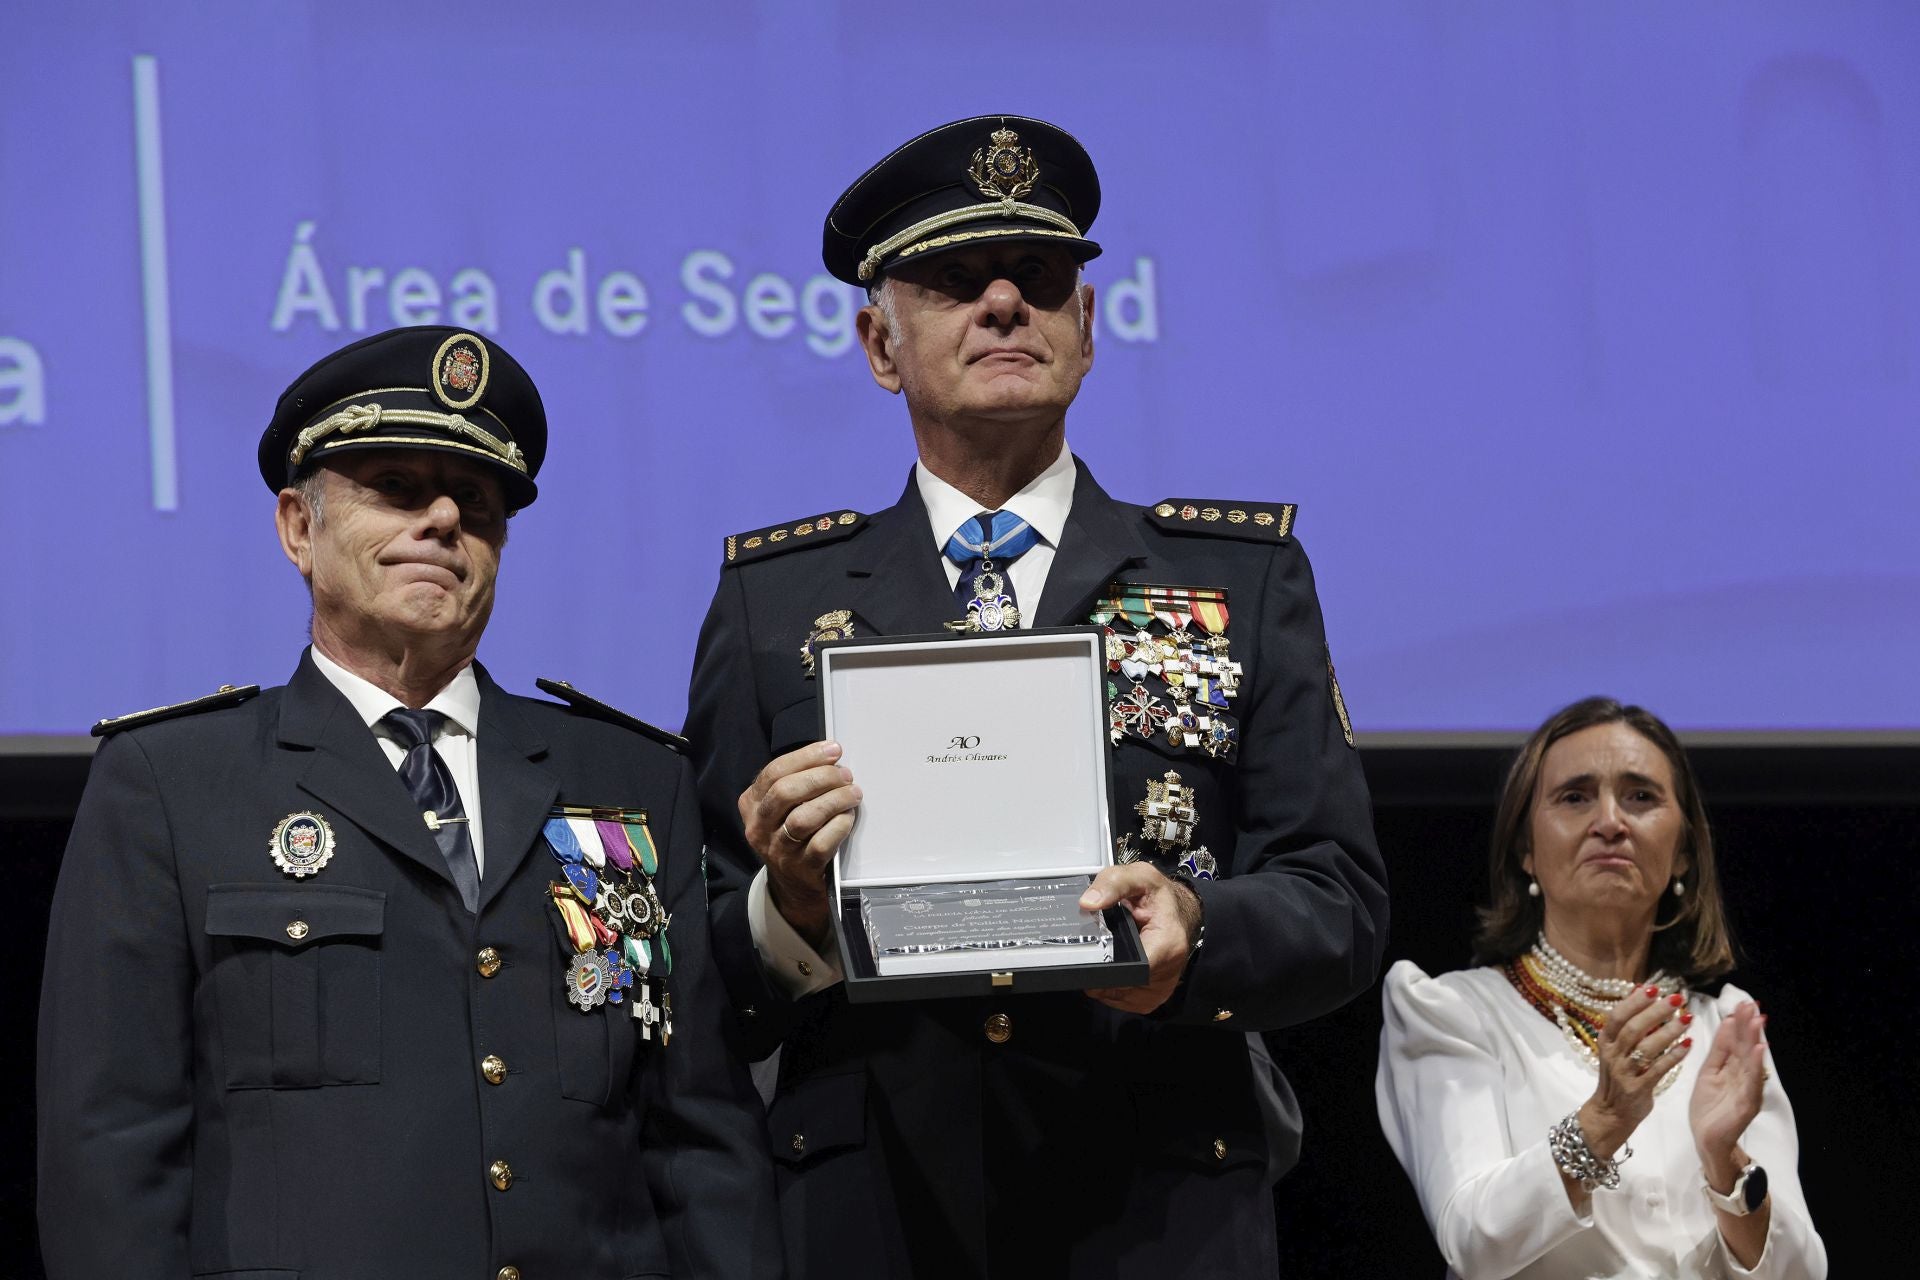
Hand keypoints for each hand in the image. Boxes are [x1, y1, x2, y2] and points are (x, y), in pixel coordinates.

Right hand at [737, 741, 859, 948]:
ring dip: (833, 800)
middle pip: (785, 792)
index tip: (833, 750)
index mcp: (751, 805)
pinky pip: (820, 843)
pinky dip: (838, 826)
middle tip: (845, 775)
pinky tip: (848, 818)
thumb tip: (830, 756)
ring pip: (803, 818)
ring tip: (853, 794)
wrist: (793, 885)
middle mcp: (759, 827)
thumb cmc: (792, 835)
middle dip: (821, 777)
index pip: (774, 772)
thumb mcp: (780, 808)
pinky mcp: (800, 869)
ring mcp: (777, 850)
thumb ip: (796, 783)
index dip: (806, 757)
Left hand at [1080, 864, 1202, 1014]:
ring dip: (1102, 981)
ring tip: (1104, 955)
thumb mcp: (1139, 877)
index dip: (1103, 966)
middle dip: (1097, 971)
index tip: (1087, 954)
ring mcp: (1160, 991)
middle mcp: (1167, 974)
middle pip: (1119, 987)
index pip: (1130, 969)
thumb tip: (1087, 903)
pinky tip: (1111, 967)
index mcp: (1166, 945)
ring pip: (1116, 997)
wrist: (1178, 912)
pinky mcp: (1152, 999)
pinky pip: (1121, 1001)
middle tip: (1089, 949)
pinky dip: (1110, 988)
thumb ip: (1113, 883)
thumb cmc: (1158, 896)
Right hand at [1579, 984, 1693, 1157]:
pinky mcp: (1639, 1089)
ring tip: (1687, 1019)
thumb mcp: (1615, 1048)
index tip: (1653, 988)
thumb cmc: (1617, 1075)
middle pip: (1633, 1029)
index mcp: (1605, 1041)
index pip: (1617, 1016)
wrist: (1611, 1113)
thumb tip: (1640, 991)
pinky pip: (1658, 1070)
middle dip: (1655, 1012)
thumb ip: (1627, 1023)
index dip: (1634, 1002)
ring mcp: (1624, 1073)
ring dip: (1668, 1032)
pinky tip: (1688, 1045)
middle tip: (1676, 999)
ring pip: (1646, 1048)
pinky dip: (1674, 1056)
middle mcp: (1612, 1055)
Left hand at [1691, 1000, 1767, 1180]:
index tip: (1742, 1003)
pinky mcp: (1746, 1105)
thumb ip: (1719, 1051)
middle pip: (1746, 1048)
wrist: (1707, 1141)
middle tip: (1752, 1004)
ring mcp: (1747, 1091)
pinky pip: (1752, 1083)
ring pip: (1751, 1062)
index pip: (1737, 1042)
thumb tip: (1727, 1023)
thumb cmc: (1708, 1108)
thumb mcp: (1709, 1073)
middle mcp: (1744, 1078)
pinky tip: (1758, 1052)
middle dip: (1749, 1026)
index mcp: (1733, 1069)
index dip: (1740, 1023)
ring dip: (1754, 1041)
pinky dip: (1755, 1067)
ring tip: (1757, 1021)